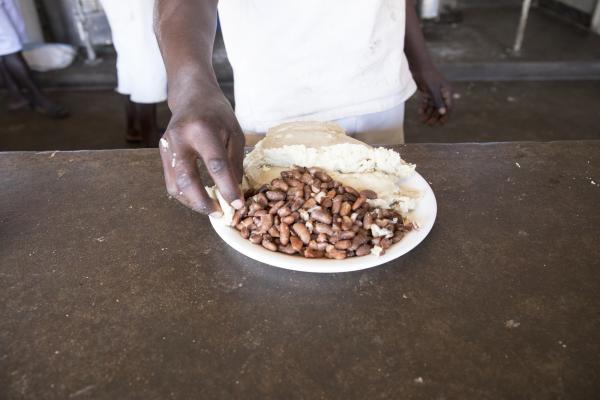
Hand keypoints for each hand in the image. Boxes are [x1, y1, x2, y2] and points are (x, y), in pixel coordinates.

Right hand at [159, 92, 244, 215]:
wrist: (192, 95)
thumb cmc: (218, 114)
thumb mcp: (234, 134)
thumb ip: (234, 164)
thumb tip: (234, 195)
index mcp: (202, 129)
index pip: (216, 165)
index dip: (227, 188)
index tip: (238, 205)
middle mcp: (180, 138)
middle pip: (188, 180)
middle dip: (204, 203)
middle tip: (220, 214)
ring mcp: (167, 146)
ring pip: (175, 185)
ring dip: (193, 202)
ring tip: (211, 208)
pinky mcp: (162, 153)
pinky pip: (171, 181)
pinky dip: (185, 195)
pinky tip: (199, 198)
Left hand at [413, 67, 452, 124]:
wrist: (419, 65)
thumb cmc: (428, 76)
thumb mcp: (433, 90)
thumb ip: (438, 101)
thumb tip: (443, 112)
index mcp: (447, 91)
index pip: (449, 106)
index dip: (446, 115)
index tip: (441, 123)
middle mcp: (442, 92)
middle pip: (440, 107)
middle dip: (435, 116)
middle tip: (430, 124)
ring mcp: (434, 92)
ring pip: (432, 106)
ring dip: (428, 113)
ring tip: (423, 121)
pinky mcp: (427, 91)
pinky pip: (427, 102)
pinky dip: (424, 107)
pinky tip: (420, 113)